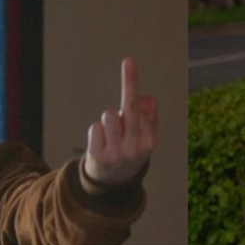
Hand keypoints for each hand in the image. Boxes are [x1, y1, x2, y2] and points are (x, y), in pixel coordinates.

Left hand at [83, 57, 157, 187]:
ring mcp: (117, 153)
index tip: (129, 60)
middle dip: (130, 83)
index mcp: (149, 141)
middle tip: (129, 61)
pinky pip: (95, 128)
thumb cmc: (130, 151)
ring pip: (109, 115)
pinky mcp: (99, 157)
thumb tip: (146, 99)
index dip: (131, 83)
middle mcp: (135, 148)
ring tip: (112, 133)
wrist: (114, 183)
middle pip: (128, 108)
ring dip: (108, 119)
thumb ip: (148, 115)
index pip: (140, 106)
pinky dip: (97, 131)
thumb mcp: (145, 136)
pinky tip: (102, 142)